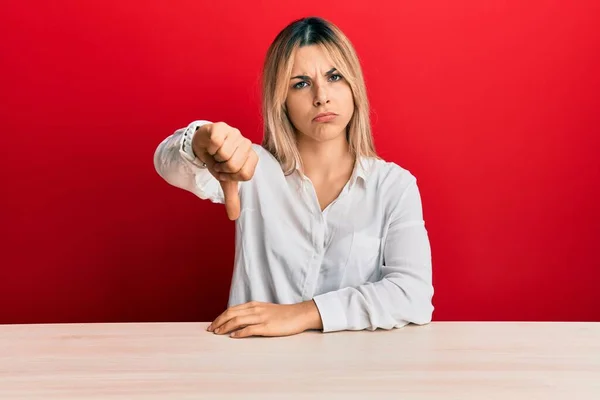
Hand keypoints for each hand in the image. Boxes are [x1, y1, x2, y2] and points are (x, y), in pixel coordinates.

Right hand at [192, 122, 257, 219]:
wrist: (202, 144)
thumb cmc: (217, 160)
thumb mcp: (225, 180)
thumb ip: (231, 196)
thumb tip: (234, 217)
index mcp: (251, 157)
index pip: (245, 174)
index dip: (230, 176)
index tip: (225, 172)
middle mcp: (247, 144)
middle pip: (235, 165)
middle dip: (221, 167)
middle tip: (218, 162)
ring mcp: (236, 133)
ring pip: (225, 154)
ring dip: (214, 157)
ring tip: (215, 153)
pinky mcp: (222, 127)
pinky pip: (217, 143)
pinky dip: (209, 148)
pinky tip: (211, 145)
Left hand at [207, 300, 322, 337]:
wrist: (300, 314)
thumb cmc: (283, 314)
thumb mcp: (265, 310)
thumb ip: (253, 313)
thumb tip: (239, 321)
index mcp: (254, 305)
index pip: (232, 309)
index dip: (221, 317)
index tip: (213, 324)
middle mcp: (255, 309)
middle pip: (231, 313)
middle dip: (219, 321)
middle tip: (211, 330)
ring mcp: (261, 317)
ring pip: (238, 320)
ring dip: (225, 327)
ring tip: (218, 333)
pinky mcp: (267, 326)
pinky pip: (250, 329)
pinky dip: (239, 333)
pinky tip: (233, 337)